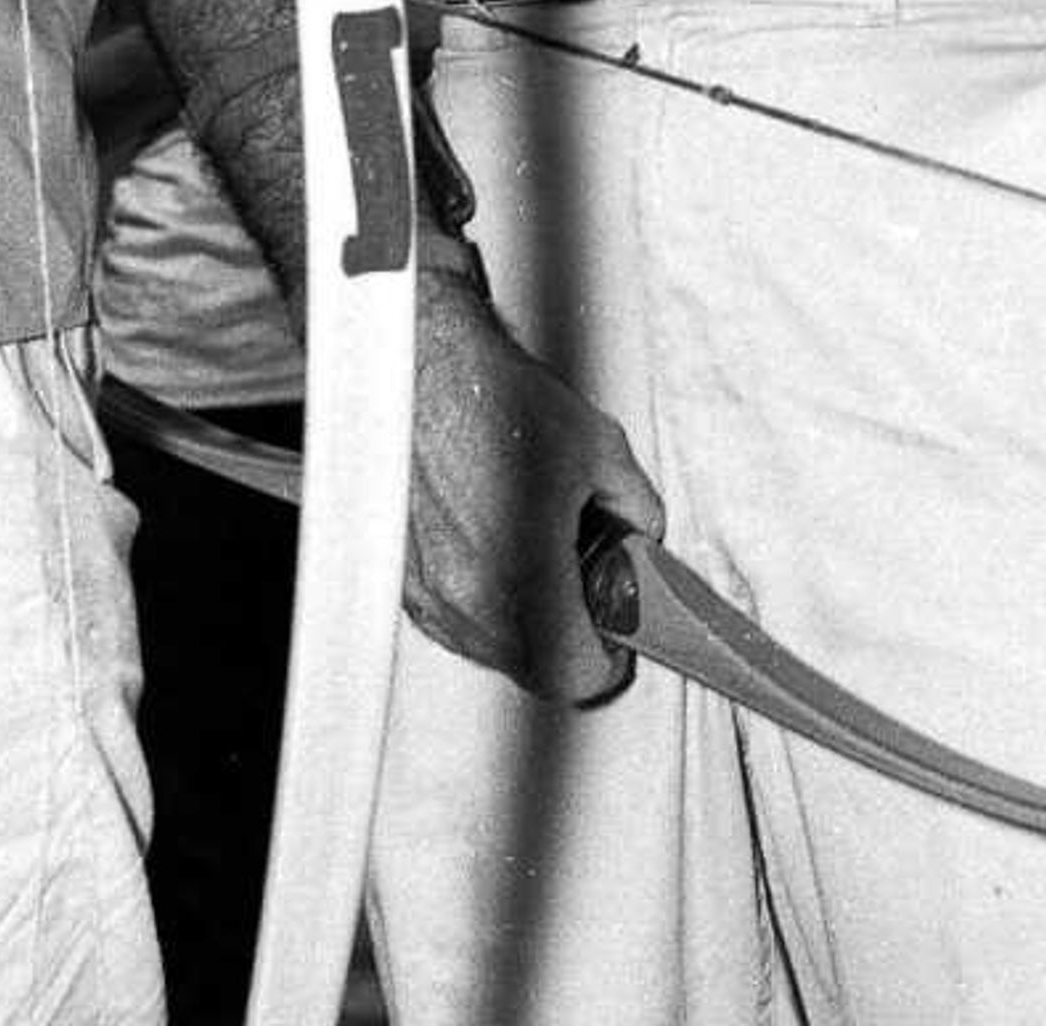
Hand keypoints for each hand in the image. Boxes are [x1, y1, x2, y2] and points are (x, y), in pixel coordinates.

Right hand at [402, 268, 664, 703]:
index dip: (609, 657)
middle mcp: (465, 599)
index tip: (619, 632)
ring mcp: (428, 594)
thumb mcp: (598, 446)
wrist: (414, 371)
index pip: (575, 674)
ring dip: (528, 621)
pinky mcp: (404, 580)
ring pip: (493, 648)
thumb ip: (635, 507)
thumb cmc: (494, 398)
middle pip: (535, 667)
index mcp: (522, 575)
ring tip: (541, 550)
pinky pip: (456, 620)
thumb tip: (642, 537)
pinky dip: (488, 600)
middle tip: (588, 582)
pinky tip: (500, 542)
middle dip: (571, 634)